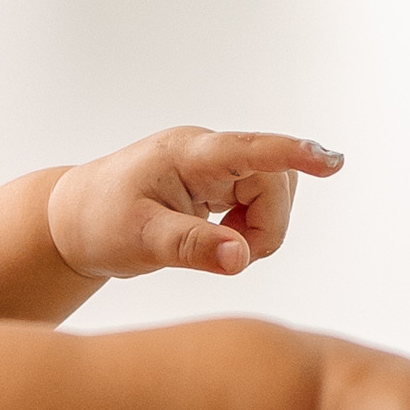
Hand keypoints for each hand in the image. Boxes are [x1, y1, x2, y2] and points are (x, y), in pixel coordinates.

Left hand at [46, 127, 341, 284]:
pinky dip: (252, 229)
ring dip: (261, 230)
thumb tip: (240, 259)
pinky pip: (263, 203)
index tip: (332, 161)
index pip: (251, 150)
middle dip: (266, 229)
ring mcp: (217, 166)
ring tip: (215, 245)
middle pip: (276, 184)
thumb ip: (190, 247)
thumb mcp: (140, 241)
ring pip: (276, 195)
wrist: (77, 219)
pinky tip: (220, 237)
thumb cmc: (100, 223)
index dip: (294, 155)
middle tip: (226, 255)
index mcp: (188, 155)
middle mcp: (209, 152)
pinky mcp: (221, 183)